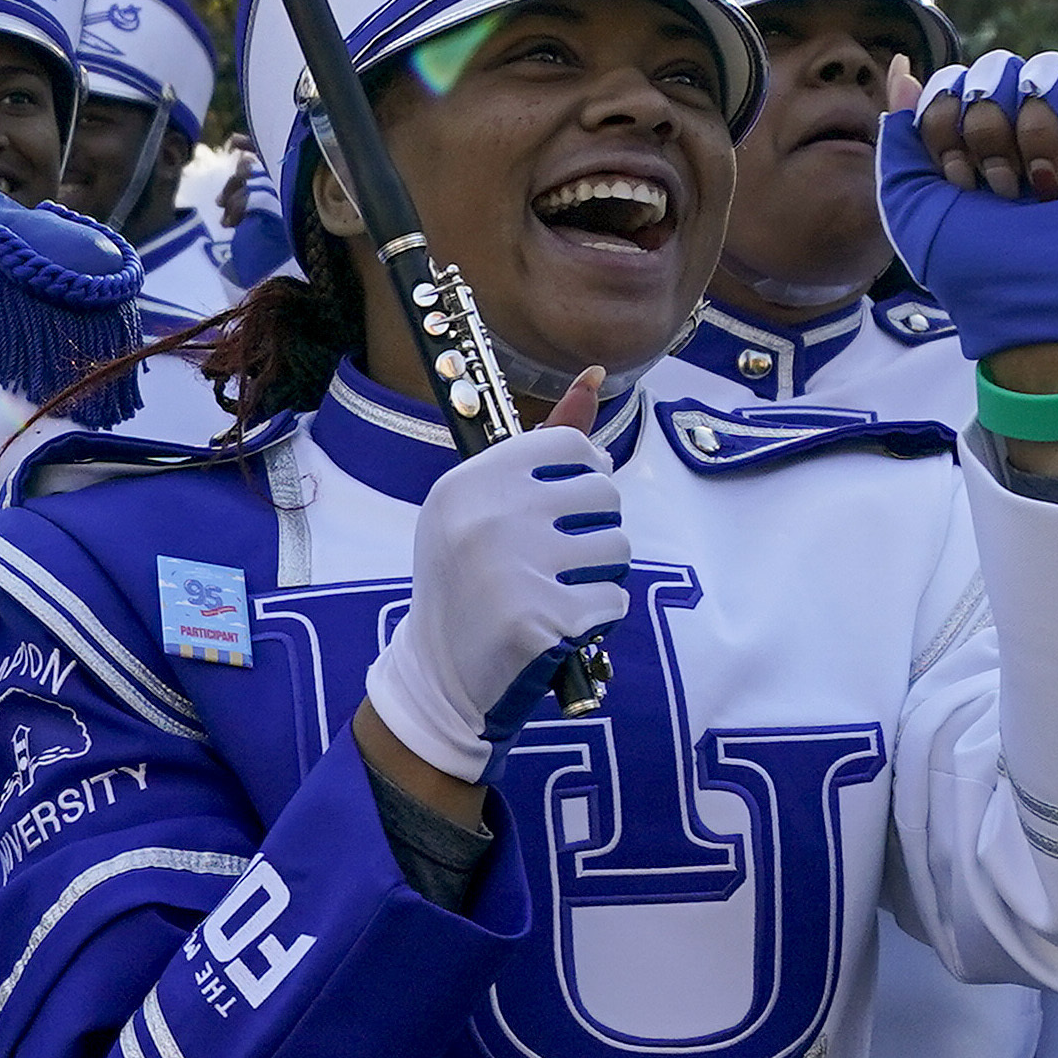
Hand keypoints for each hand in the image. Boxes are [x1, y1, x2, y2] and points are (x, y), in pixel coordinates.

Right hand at [358, 383, 626, 787]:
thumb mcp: (483, 509)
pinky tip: (558, 628)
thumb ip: (541, 449)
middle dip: (594, 531)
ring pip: (617, 548)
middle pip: (603, 494)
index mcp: (467, 483)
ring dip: (600, 577)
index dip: (582, 477)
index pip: (570, 446)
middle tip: (554, 563)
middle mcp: (486, 517)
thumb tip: (596, 377)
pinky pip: (613, 600)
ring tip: (556, 594)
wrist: (441, 680)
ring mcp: (512, 568)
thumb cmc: (469, 585)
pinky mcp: (540, 619)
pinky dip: (596, 619)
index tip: (562, 507)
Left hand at [881, 52, 1057, 357]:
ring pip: (1049, 69)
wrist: (1039, 302)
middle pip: (996, 67)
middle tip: (1002, 192)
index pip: (953, 80)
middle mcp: (1026, 121)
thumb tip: (903, 66)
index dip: (945, 126)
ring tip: (1043, 189)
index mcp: (976, 133)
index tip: (958, 184)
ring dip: (1034, 133)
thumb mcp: (910, 204)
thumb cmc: (974, 265)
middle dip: (987, 133)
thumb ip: (900, 136)